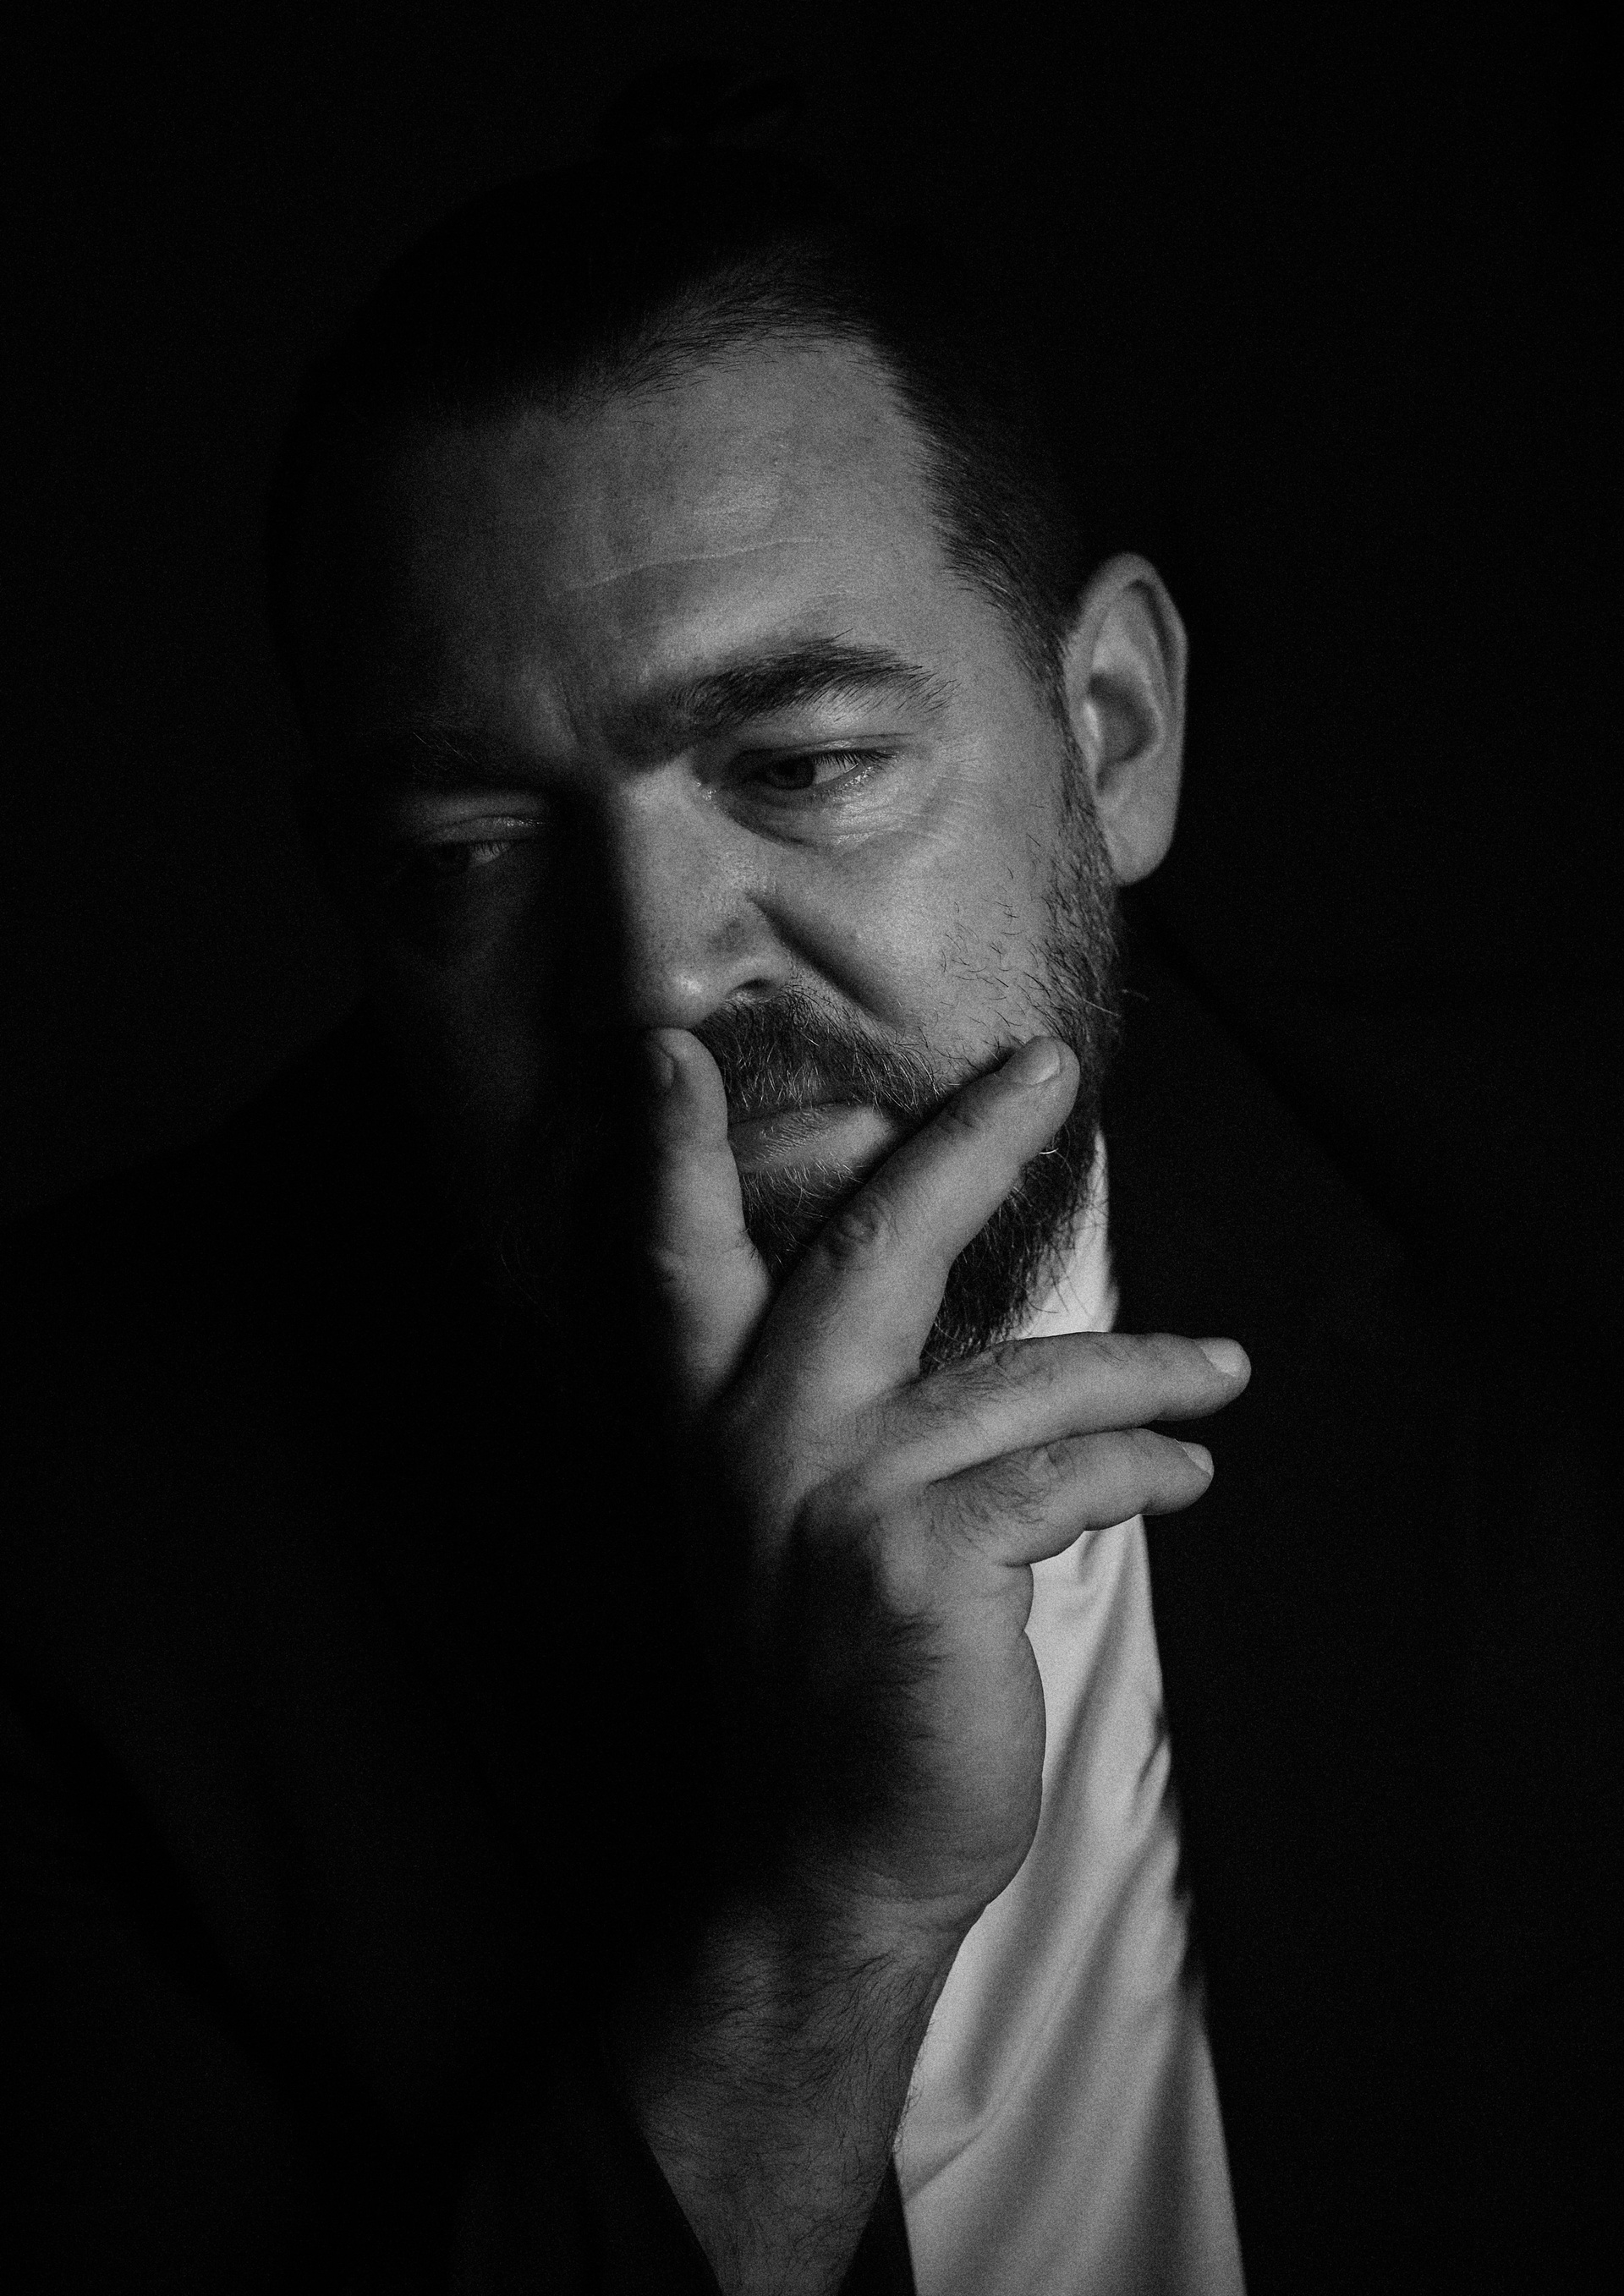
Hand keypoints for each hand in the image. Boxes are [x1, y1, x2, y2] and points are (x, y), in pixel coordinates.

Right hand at [618, 1026, 1248, 2294]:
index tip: (669, 1048)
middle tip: (1041, 1067)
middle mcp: (758, 1441)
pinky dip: (1145, 1470)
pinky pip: (1067, 1478)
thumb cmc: (818, 1692)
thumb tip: (974, 1353)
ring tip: (1222, 1370)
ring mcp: (837, 1495)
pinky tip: (1191, 1480)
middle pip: (868, 1249)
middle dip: (960, 1145)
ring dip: (1145, 1367)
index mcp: (711, 1428)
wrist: (817, 1861)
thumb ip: (836, 1432)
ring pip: (1022, 1374)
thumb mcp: (783, 1539)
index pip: (679, 1263)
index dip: (672, 1154)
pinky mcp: (923, 1563)